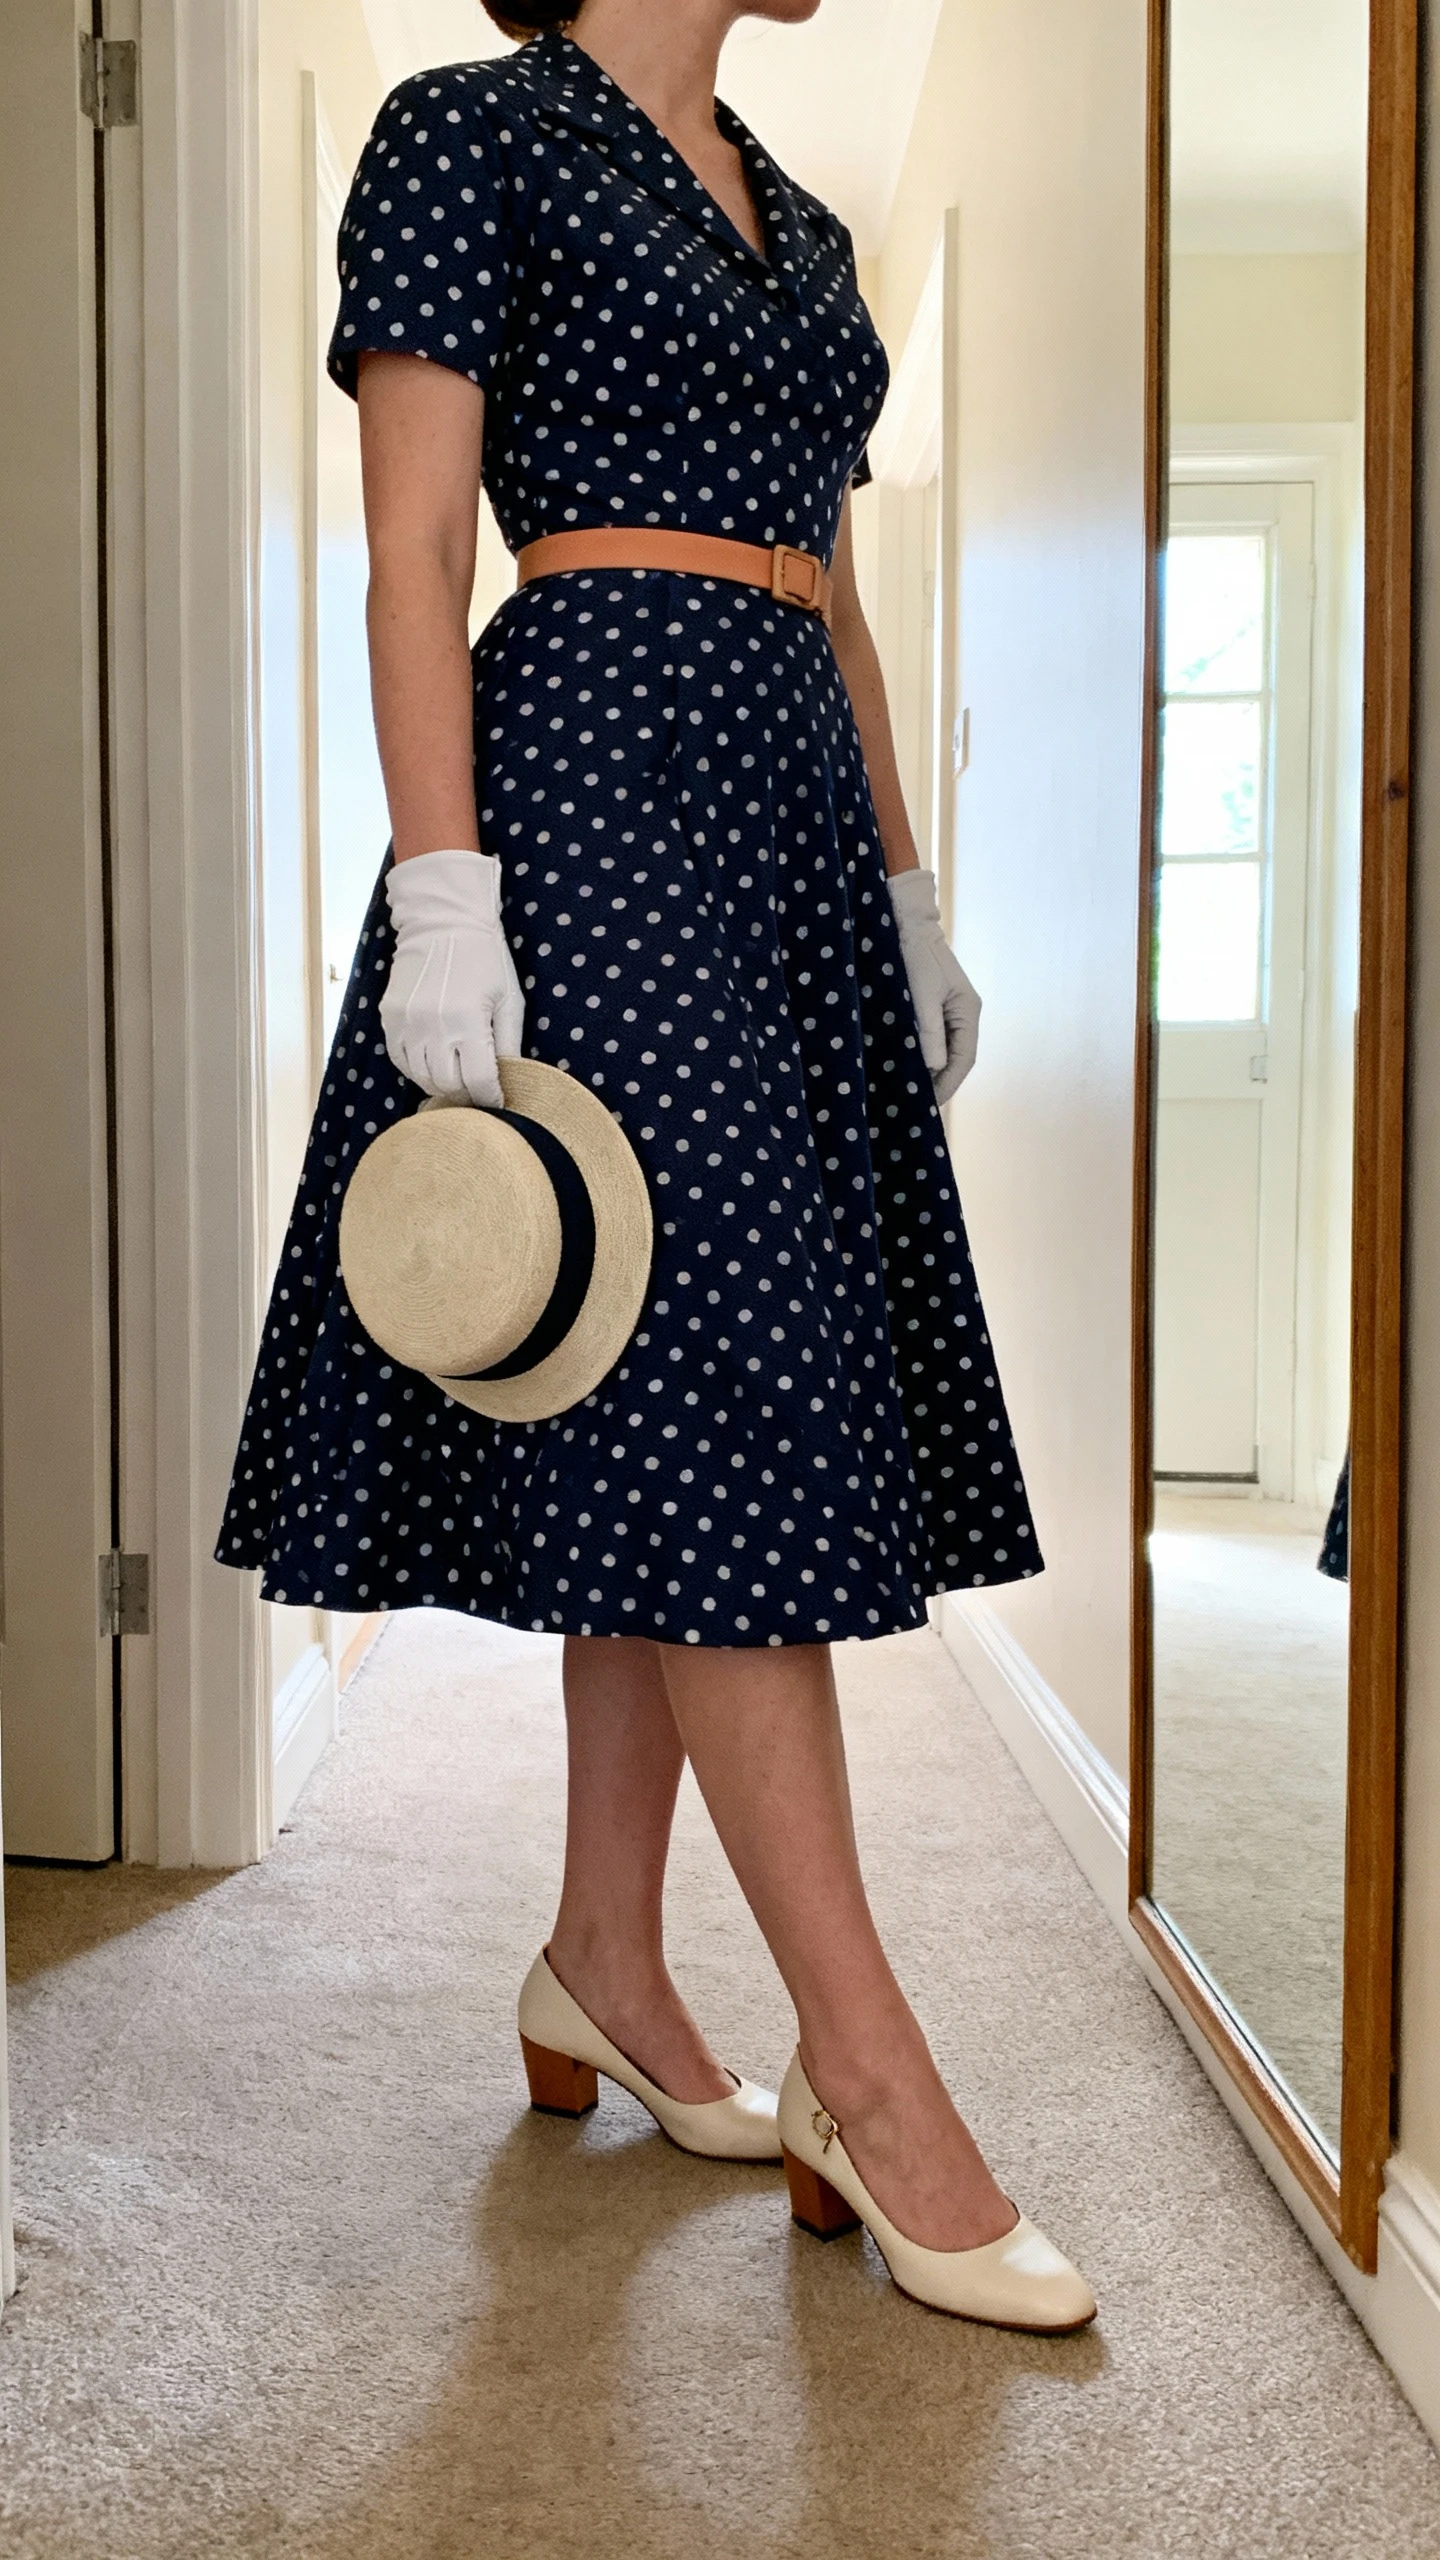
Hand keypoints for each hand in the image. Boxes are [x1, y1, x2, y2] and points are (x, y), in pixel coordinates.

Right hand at [380, 848, 523, 1107]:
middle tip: (478, 1092)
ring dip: (441, 1085)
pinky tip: (434, 1063)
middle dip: (467, 1096)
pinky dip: (418, 1069)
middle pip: (448, 1086)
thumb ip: (510, 1042)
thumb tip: (508, 1079)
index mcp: (467, 1022)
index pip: (478, 1081)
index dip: (491, 1098)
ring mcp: (406, 1023)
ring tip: (457, 1080)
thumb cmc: (484, 958)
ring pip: (422, 1078)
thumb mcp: (509, 999)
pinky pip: (401, 1060)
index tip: (498, 1102)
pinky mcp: (389, 1018)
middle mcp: (433, 1027)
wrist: (441, 922)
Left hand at [887, 865, 980, 1105]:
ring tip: (909, 1095)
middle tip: (917, 1108)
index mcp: (968, 1011)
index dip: (948, 1085)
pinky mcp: (932, 1010)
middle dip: (939, 1084)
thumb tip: (933, 1067)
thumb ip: (928, 1031)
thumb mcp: (920, 993)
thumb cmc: (913, 953)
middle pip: (956, 1060)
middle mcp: (963, 1015)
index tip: (929, 1105)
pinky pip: (931, 1042)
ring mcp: (949, 1012)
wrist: (904, 923)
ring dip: (929, 1073)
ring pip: (943, 1053)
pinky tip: (904, 1070)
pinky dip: (921, 1059)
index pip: (965, 1059)